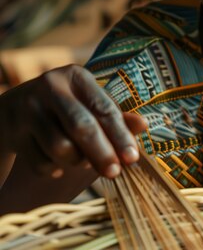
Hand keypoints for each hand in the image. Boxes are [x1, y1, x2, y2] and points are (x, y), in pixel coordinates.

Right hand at [0, 64, 146, 179]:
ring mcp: (27, 107)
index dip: (120, 135)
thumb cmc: (64, 108)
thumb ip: (115, 116)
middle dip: (101, 153)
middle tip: (114, 173)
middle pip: (81, 126)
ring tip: (82, 162)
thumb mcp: (88, 105)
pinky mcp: (11, 129)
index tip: (132, 158)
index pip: (104, 109)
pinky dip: (54, 169)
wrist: (10, 110)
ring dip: (77, 162)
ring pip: (60, 147)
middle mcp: (50, 86)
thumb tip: (143, 126)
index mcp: (76, 76)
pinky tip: (57, 164)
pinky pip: (40, 161)